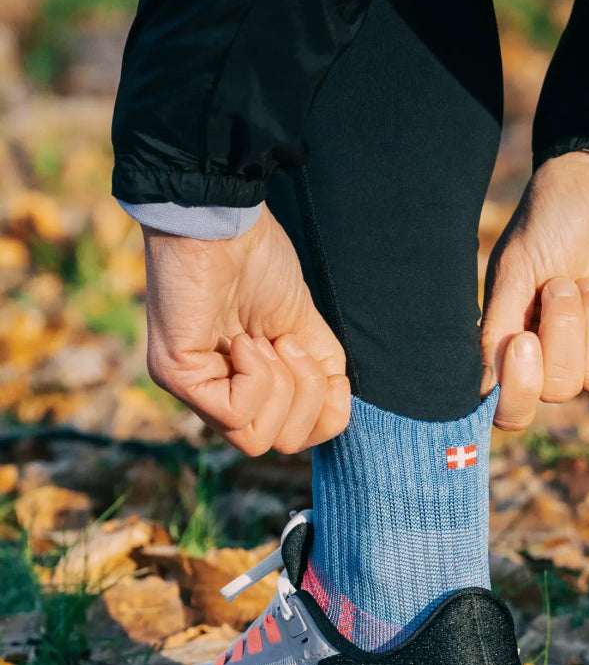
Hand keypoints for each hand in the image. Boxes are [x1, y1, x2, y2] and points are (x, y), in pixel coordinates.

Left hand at [143, 207, 349, 454]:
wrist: (224, 220)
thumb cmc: (259, 262)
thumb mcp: (306, 329)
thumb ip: (321, 377)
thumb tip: (336, 417)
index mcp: (245, 386)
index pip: (292, 439)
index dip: (321, 410)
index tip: (305, 351)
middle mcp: (214, 394)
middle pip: (280, 444)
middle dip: (304, 395)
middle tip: (285, 343)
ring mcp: (192, 389)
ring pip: (258, 439)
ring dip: (280, 385)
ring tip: (265, 339)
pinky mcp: (176, 377)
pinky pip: (235, 413)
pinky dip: (256, 376)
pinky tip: (244, 340)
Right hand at [480, 152, 588, 429]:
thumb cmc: (548, 225)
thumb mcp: (513, 272)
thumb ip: (497, 330)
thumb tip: (484, 391)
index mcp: (518, 351)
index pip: (513, 411)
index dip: (520, 391)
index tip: (525, 342)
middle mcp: (559, 360)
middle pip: (561, 389)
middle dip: (564, 330)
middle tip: (562, 283)